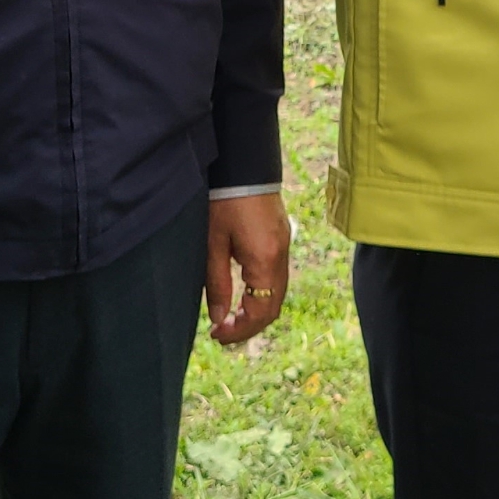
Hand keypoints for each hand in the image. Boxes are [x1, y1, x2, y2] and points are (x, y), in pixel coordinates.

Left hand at [206, 191, 290, 346]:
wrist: (244, 162)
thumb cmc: (224, 200)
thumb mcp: (214, 243)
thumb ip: (217, 283)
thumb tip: (219, 318)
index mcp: (265, 260)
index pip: (260, 311)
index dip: (240, 331)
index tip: (216, 335)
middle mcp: (281, 255)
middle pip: (273, 306)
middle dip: (249, 325)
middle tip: (222, 332)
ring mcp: (285, 244)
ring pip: (277, 292)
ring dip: (256, 310)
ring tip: (230, 317)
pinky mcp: (281, 235)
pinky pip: (277, 276)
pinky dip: (262, 292)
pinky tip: (243, 292)